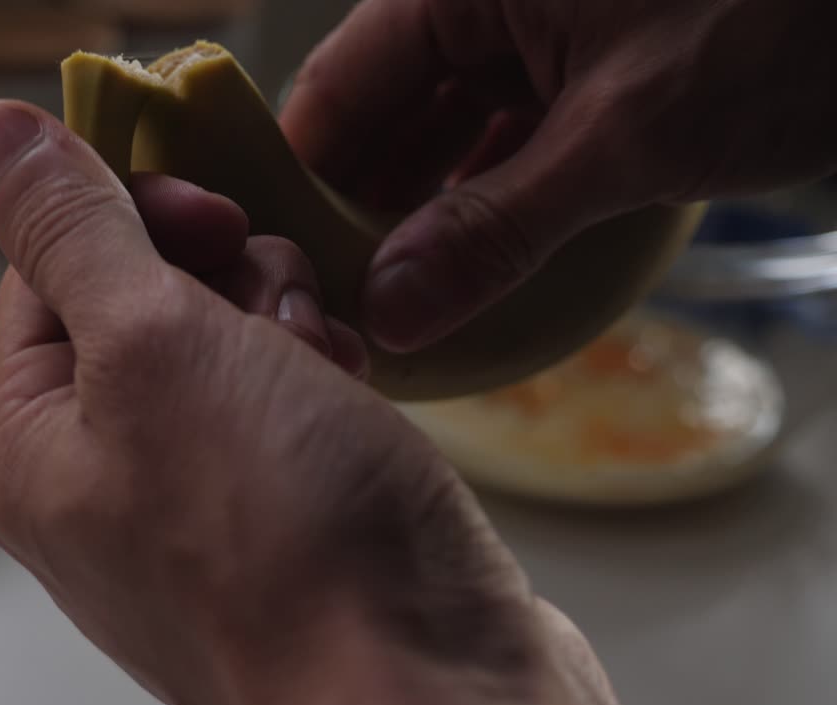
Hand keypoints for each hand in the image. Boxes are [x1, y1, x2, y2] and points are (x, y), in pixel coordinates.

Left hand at [0, 100, 622, 704]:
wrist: (418, 687)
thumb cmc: (280, 534)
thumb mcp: (152, 342)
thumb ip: (71, 232)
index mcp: (32, 443)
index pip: (50, 267)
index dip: (129, 214)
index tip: (212, 209)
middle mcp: (99, 480)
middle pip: (142, 300)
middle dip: (221, 278)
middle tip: (272, 314)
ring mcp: (192, 505)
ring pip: (223, 344)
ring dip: (278, 323)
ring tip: (323, 366)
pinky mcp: (278, 517)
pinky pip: (281, 402)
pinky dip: (316, 376)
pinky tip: (351, 396)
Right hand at [280, 0, 836, 352]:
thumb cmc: (777, 28)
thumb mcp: (624, 138)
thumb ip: (497, 230)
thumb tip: (392, 313)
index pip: (338, 85)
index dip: (302, 181)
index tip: (288, 274)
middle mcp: (485, 4)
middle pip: (383, 115)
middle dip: (362, 211)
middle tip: (343, 311)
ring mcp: (535, 37)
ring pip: (442, 135)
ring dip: (422, 218)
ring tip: (397, 308)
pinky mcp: (583, 73)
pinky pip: (505, 143)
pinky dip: (487, 205)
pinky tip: (470, 270)